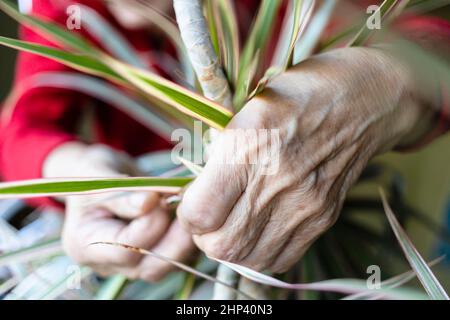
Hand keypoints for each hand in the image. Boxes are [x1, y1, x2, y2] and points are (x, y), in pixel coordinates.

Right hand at [45, 143, 195, 280]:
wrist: (100, 177)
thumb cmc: (94, 173)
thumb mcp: (100, 176)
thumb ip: (122, 193)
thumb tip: (150, 202)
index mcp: (85, 244)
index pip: (126, 248)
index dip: (150, 224)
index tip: (160, 196)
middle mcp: (110, 263)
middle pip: (150, 267)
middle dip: (175, 238)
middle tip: (186, 206)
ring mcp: (133, 264)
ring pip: (169, 265)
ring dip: (186, 238)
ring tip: (190, 209)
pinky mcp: (154, 256)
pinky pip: (178, 256)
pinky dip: (188, 237)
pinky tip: (193, 214)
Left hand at [177, 47, 431, 272]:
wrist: (363, 100)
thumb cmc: (297, 95)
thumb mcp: (243, 109)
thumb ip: (214, 155)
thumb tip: (192, 196)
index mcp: (248, 145)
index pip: (200, 212)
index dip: (187, 213)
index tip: (192, 202)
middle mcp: (277, 180)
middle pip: (221, 246)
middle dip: (204, 236)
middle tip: (209, 217)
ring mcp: (304, 204)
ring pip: (249, 259)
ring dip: (231, 248)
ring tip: (232, 224)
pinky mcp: (323, 217)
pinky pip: (280, 259)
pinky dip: (260, 253)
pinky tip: (258, 229)